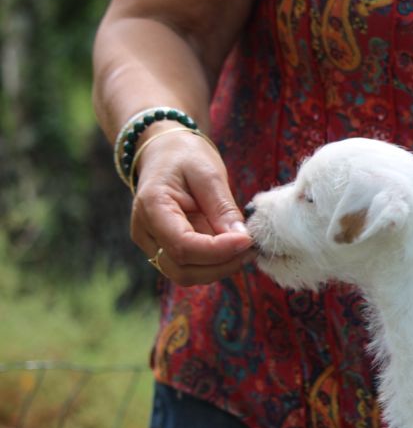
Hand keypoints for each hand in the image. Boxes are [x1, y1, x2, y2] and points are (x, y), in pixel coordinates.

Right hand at [129, 126, 254, 285]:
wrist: (164, 152)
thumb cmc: (185, 156)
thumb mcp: (208, 172)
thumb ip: (223, 207)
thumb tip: (242, 238)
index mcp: (151, 207)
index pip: (182, 246)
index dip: (218, 250)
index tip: (248, 240)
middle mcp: (146, 232)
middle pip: (183, 269)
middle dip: (221, 265)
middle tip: (251, 246)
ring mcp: (153, 244)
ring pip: (186, 275)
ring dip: (220, 267)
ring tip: (244, 246)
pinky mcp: (165, 249)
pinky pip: (190, 267)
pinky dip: (214, 264)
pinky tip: (232, 247)